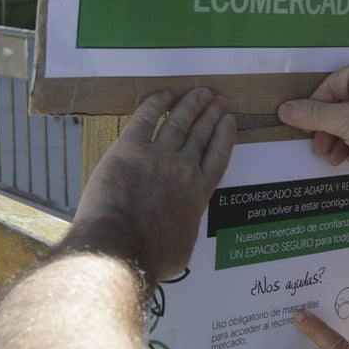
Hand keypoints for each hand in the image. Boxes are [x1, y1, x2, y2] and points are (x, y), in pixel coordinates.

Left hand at [68, 88, 235, 280]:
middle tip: (218, 99)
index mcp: (198, 192)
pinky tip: (164, 94)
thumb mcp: (183, 248)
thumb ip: (186, 228)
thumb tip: (182, 228)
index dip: (225, 135)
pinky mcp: (129, 149)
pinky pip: (145, 119)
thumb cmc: (151, 257)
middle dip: (211, 114)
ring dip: (191, 105)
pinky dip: (156, 104)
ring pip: (179, 122)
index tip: (229, 120)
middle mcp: (183, 168)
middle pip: (201, 134)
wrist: (120, 248)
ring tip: (199, 92)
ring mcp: (157, 155)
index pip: (218, 156)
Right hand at [276, 59, 348, 177]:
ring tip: (333, 157)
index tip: (305, 126)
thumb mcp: (344, 123)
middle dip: (329, 128)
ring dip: (341, 137)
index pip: (333, 84)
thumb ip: (313, 115)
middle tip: (319, 148)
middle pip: (344, 102)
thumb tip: (285, 110)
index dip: (316, 107)